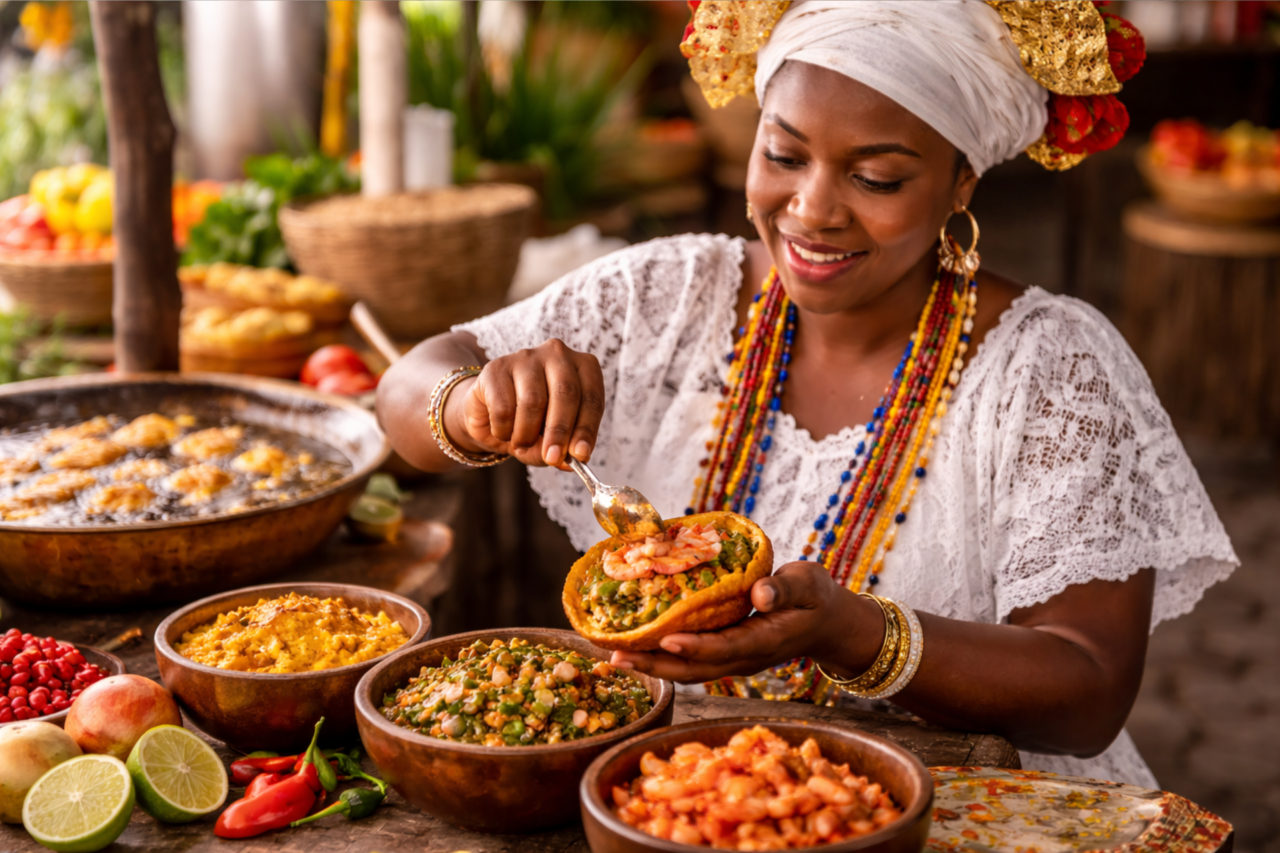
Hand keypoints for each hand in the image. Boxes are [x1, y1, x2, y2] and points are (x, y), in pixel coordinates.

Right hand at [448, 339, 604, 467]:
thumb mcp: (555, 438)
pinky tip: (504, 431)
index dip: (587, 428)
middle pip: (565, 393)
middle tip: (552, 457)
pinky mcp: (495, 368)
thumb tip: (568, 462)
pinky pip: (503, 408)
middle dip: (560, 432)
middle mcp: (557, 354)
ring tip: (522, 443)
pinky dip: (504, 430)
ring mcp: (525, 357)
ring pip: (533, 401)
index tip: (580, 454)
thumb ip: (564, 448)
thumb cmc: (533, 421)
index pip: (591, 397)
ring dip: (527, 434)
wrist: (490, 412)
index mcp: (582, 367)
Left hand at [610, 561, 880, 683]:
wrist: (826, 621)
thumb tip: (761, 593)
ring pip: (688, 670)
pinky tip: (635, 644)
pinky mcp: (725, 654)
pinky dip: (661, 656)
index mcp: (765, 641)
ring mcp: (733, 660)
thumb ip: (786, 589)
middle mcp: (745, 658)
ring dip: (651, 664)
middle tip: (616, 655)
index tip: (665, 638)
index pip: (726, 648)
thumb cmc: (816, 597)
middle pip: (695, 670)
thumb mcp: (809, 585)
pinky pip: (689, 661)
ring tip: (613, 655)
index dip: (696, 647)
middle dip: (655, 664)